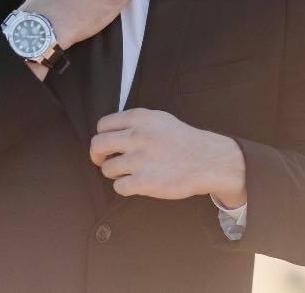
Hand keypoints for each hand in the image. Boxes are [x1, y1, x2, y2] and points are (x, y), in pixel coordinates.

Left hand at [89, 108, 246, 204]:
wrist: (207, 160)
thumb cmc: (182, 140)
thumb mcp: (158, 119)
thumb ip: (134, 122)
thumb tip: (109, 130)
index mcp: (139, 118)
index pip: (103, 125)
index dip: (102, 137)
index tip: (108, 145)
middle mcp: (137, 136)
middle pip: (97, 145)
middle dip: (97, 156)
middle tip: (104, 161)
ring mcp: (140, 159)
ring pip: (107, 168)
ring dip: (114, 173)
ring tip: (128, 173)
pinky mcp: (145, 182)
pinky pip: (119, 187)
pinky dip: (124, 187)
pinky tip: (135, 184)